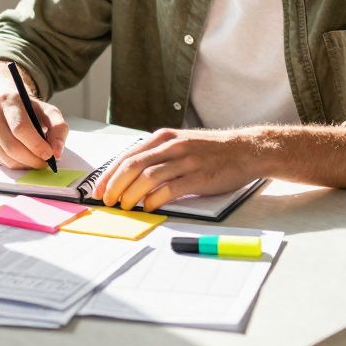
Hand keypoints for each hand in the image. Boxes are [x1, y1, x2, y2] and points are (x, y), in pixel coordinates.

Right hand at [0, 62, 68, 169]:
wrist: (1, 100)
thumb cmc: (27, 107)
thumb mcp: (47, 109)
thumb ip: (58, 127)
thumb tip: (57, 152)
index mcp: (8, 101)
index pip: (20, 128)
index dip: (36, 145)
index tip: (50, 155)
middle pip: (12, 147)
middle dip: (32, 160)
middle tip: (45, 163)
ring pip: (6, 158)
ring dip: (26, 165)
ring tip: (37, 160)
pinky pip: (1, 162)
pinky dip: (16, 164)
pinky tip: (24, 156)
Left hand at [93, 128, 260, 210]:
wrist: (245, 150)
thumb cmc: (210, 151)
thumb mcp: (180, 144)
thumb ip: (157, 156)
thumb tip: (130, 177)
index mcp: (164, 138)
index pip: (128, 156)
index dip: (110, 174)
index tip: (99, 189)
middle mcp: (172, 146)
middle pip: (133, 166)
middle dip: (115, 185)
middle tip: (107, 201)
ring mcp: (186, 161)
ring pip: (148, 177)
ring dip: (131, 194)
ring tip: (124, 206)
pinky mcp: (198, 177)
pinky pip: (170, 189)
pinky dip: (154, 199)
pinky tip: (148, 207)